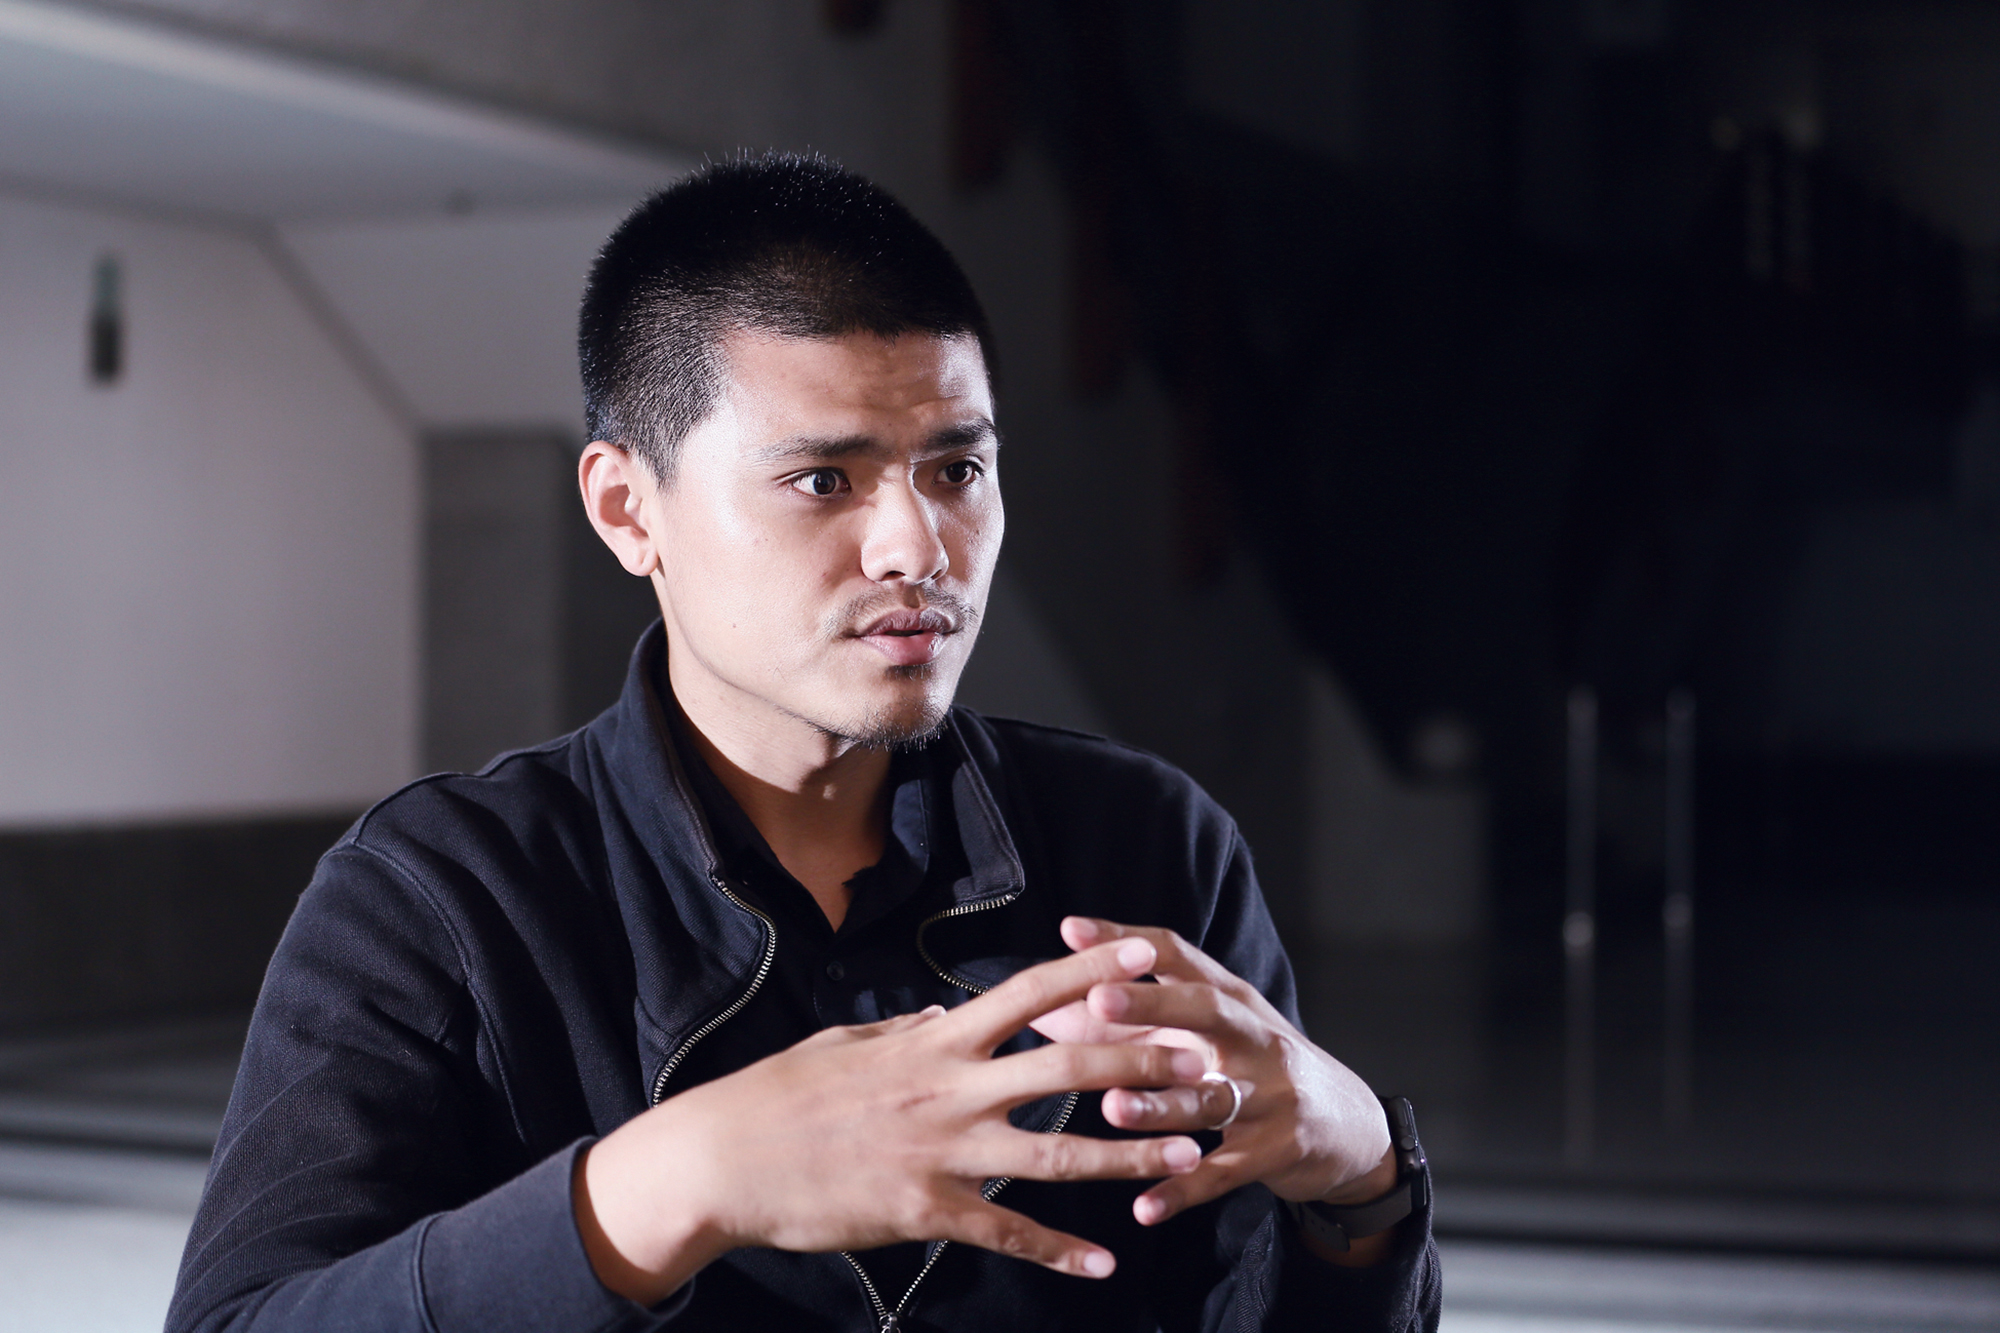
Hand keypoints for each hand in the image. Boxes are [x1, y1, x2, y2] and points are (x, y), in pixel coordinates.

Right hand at [576, 937, 1210, 1303]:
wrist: (727, 1159)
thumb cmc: (783, 1094)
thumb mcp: (852, 1043)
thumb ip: (910, 1027)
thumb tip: (948, 1008)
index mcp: (936, 1039)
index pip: (1031, 992)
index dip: (1094, 971)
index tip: (1147, 954)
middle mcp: (951, 1087)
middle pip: (1068, 1067)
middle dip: (1143, 1062)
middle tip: (1205, 1061)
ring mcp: (944, 1152)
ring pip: (1058, 1155)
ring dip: (1130, 1156)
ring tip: (1191, 1156)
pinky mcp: (927, 1212)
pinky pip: (1009, 1233)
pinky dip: (1060, 1251)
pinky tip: (1106, 1262)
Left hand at [1057, 918, 1396, 1259]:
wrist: (1348, 1126)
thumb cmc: (1254, 1066)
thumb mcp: (1205, 1034)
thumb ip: (1128, 1020)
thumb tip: (1042, 1008)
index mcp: (1229, 998)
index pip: (1176, 954)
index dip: (1124, 940)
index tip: (1071, 930)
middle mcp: (1253, 1036)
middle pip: (1204, 1010)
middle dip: (1151, 1002)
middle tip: (1099, 1000)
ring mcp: (1270, 1094)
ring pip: (1210, 1097)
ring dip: (1160, 1105)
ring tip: (1111, 1108)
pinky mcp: (1277, 1151)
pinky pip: (1225, 1173)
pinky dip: (1184, 1189)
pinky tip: (1144, 1208)